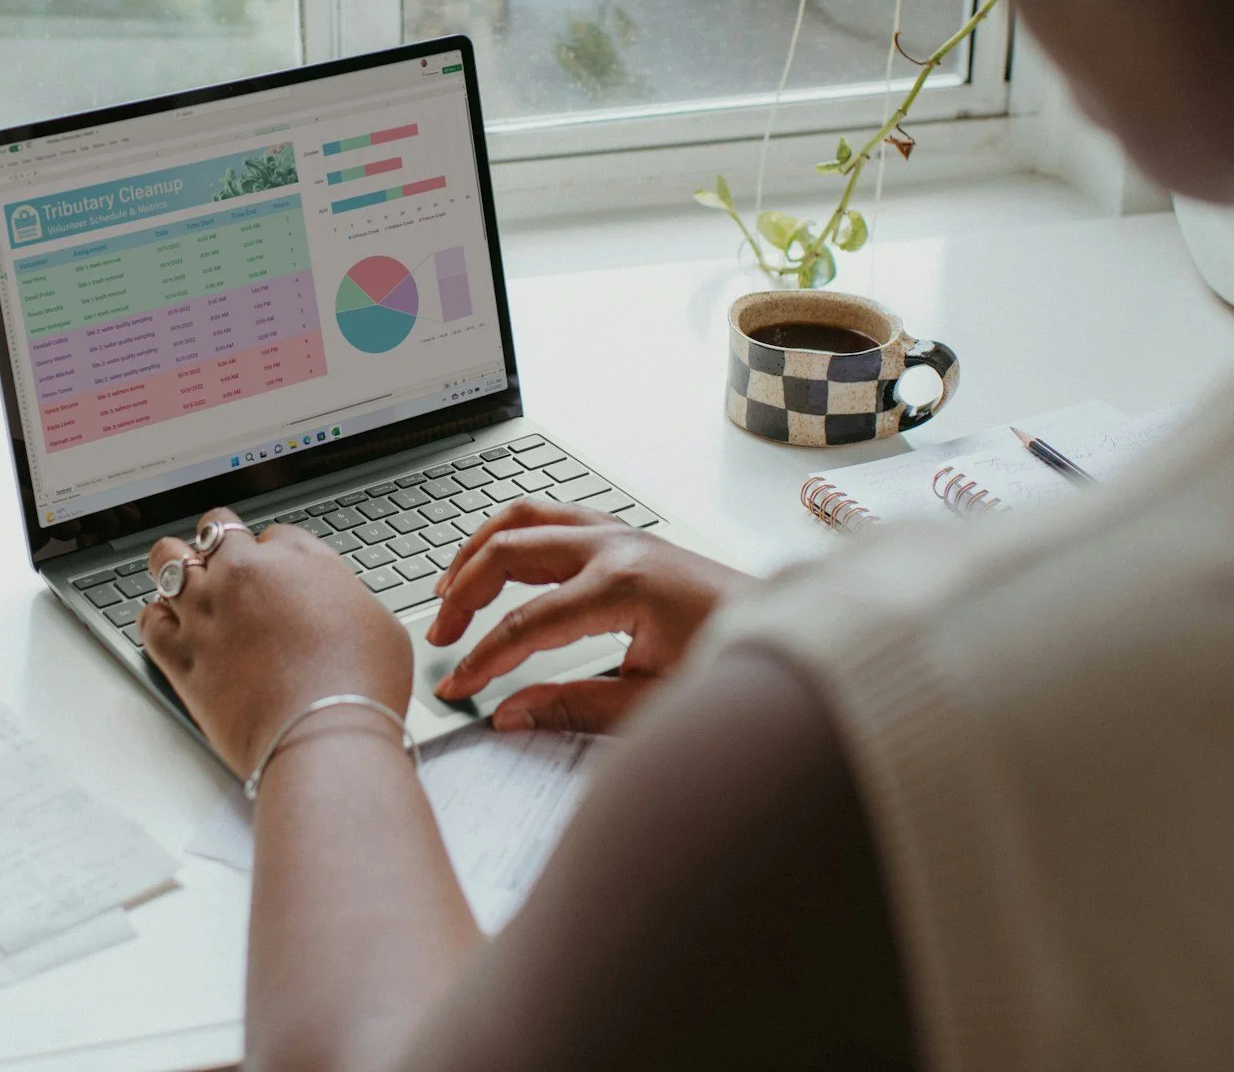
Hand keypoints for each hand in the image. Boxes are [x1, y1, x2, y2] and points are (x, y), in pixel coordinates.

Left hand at [139, 513, 414, 777]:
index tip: (276, 575)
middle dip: (220, 544)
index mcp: (299, 558)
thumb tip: (333, 605)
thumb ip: (344, 598)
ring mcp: (206, 610)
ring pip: (168, 559)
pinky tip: (167, 625)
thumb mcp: (377, 623)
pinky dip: (155, 619)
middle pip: (216, 529)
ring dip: (175, 565)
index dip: (273, 555)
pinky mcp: (180, 654)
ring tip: (182, 579)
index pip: (273, 534)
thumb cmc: (361, 686)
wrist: (324, 737)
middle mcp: (245, 573)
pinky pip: (148, 620)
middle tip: (226, 565)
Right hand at [425, 498, 743, 733]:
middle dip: (464, 594)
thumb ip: (574, 708)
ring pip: (526, 518)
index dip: (483, 658)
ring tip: (449, 591)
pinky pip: (553, 516)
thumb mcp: (653, 704)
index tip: (455, 686)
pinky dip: (512, 535)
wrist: (793, 639)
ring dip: (479, 550)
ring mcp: (623, 534)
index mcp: (624, 586)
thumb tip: (509, 715)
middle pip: (511, 552)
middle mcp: (618, 547)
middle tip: (440, 637)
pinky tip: (496, 562)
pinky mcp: (627, 536)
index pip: (527, 623)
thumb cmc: (733, 668)